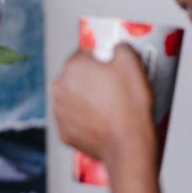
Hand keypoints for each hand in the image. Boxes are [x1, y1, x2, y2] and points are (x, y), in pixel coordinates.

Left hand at [53, 44, 156, 167]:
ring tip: (108, 106)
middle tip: (111, 87)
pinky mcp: (64, 133)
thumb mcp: (132, 63)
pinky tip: (101, 121)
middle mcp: (59, 88)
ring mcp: (59, 113)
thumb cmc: (129, 107)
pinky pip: (74, 120)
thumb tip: (117, 49)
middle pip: (74, 77)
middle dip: (90, 80)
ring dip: (85, 100)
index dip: (98, 58)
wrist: (127, 144)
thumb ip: (120, 48)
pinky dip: (84, 120)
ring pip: (72, 99)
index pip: (83, 54)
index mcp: (73, 68)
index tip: (108, 66)